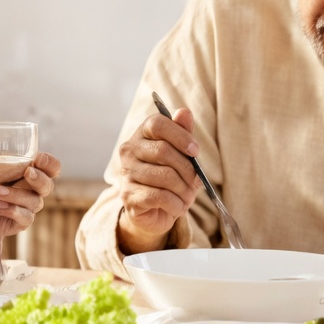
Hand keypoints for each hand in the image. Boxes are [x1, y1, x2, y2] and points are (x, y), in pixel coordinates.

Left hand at [0, 152, 61, 239]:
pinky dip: (15, 211)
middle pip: (49, 185)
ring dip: (18, 195)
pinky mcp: (18, 223)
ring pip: (36, 202)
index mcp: (27, 171)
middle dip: (39, 178)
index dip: (50, 163)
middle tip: (27, 172)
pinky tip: (0, 207)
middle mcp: (31, 189)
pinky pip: (27, 218)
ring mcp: (26, 207)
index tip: (38, 159)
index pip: (52, 167)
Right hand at [116, 107, 203, 253]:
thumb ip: (183, 133)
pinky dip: (176, 204)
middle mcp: (129, 150)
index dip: (179, 135)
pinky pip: (160, 197)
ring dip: (184, 190)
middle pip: (163, 151)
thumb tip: (184, 112)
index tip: (195, 151)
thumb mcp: (181, 155)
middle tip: (197, 182)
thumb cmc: (170, 178)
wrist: (154, 210)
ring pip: (165, 176)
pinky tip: (177, 206)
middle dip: (187, 169)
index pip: (156, 124)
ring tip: (188, 196)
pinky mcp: (128, 195)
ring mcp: (126, 173)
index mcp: (142, 135)